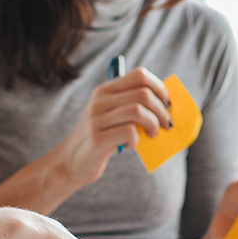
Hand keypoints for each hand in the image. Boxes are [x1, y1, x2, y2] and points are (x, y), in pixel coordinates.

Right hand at [41, 68, 172, 189]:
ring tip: (151, 135)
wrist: (70, 162)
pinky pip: (129, 133)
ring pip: (137, 111)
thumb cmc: (100, 139)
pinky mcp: (97, 139)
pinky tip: (129, 145)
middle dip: (162, 110)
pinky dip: (136, 140)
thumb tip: (166, 106)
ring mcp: (96, 119)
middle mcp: (99, 101)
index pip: (139, 75)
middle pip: (143, 94)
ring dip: (152, 124)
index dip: (159, 87)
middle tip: (166, 124)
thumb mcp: (112, 117)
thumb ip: (132, 107)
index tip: (167, 103)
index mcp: (104, 91)